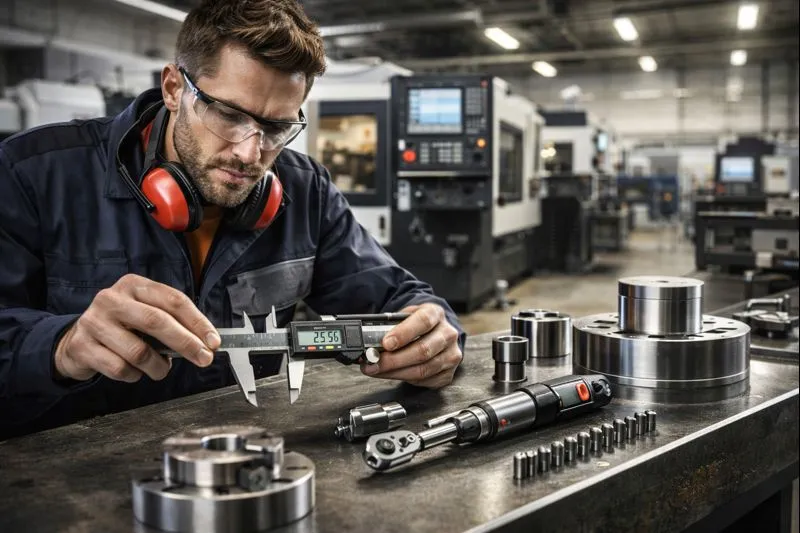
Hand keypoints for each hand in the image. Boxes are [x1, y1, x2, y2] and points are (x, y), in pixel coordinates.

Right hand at [54, 274, 220, 382]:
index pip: (173, 300)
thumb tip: (205, 342)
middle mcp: (112, 299)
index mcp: (134, 285)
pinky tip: (134, 371)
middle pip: (157, 321)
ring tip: (161, 368)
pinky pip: (120, 368)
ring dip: (158, 366)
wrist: (76, 340)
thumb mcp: (144, 314)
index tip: (213, 341)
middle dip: (186, 343)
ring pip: (139, 351)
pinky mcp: (82, 346)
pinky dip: (134, 375)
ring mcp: (94, 322)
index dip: (197, 322)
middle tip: (204, 359)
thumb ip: (171, 322)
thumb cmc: (121, 327)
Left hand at [361, 303, 461, 387]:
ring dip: (396, 372)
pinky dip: (405, 379)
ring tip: (377, 370)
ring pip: (423, 369)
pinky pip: (425, 380)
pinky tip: (392, 374)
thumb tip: (370, 343)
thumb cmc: (417, 324)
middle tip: (374, 363)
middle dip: (394, 360)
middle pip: (422, 350)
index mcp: (436, 314)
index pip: (423, 322)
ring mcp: (451, 354)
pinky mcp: (448, 373)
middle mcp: (447, 334)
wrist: (435, 330)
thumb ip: (391, 326)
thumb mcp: (405, 316)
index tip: (386, 343)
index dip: (403, 333)